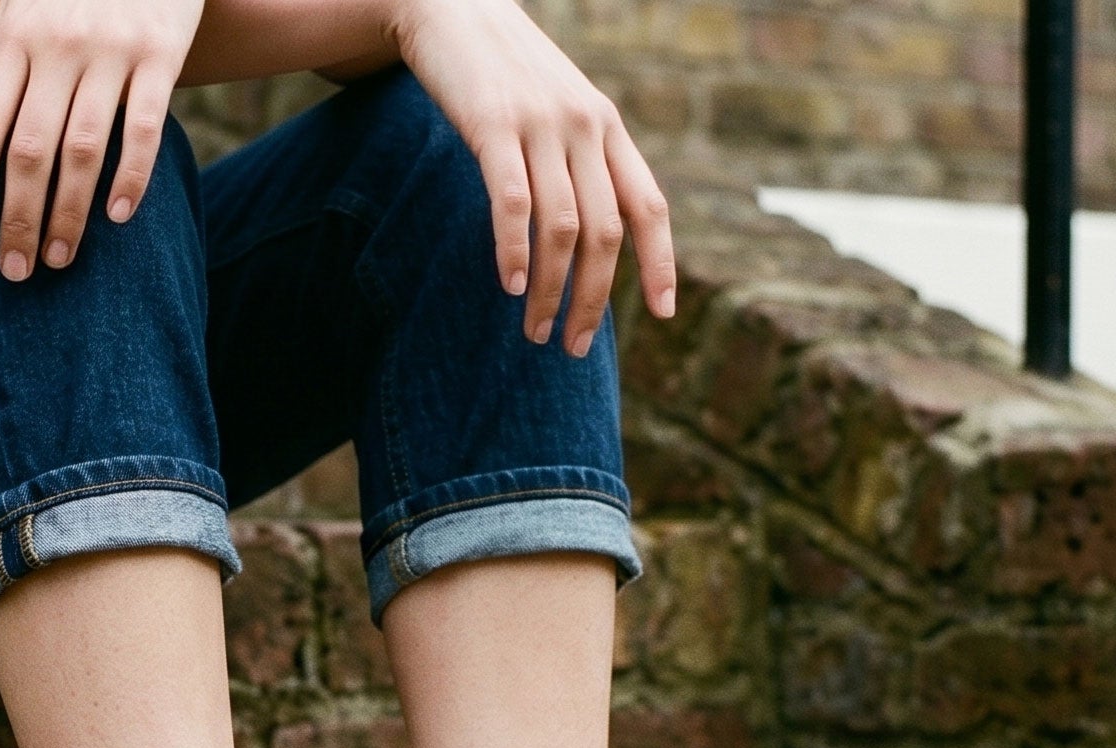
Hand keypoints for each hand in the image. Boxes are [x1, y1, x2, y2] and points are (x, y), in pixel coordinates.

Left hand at [0, 0, 205, 279]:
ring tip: (59, 259)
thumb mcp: (15, 13)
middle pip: (29, 148)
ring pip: (83, 148)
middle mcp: (58, 45)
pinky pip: (144, 128)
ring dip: (69, 212)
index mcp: (15, 38)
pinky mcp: (161, 54)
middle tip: (15, 270)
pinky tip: (119, 218)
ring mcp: (111, 50)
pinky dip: (131, 177)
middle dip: (18, 217)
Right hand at [390, 0, 677, 354]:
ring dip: (551, 289)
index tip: (663, 315)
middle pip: (605, 232)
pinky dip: (515, 251)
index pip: (650, 205)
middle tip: (571, 345)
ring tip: (534, 330)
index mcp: (607, 128)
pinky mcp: (493, 125)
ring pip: (562, 227)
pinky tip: (510, 285)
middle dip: (592, 298)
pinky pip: (513, 202)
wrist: (452, 9)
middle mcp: (585, 127)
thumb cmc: (503, 72)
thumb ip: (579, 159)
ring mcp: (541, 125)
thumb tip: (589, 234)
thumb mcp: (558, 109)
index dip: (661, 262)